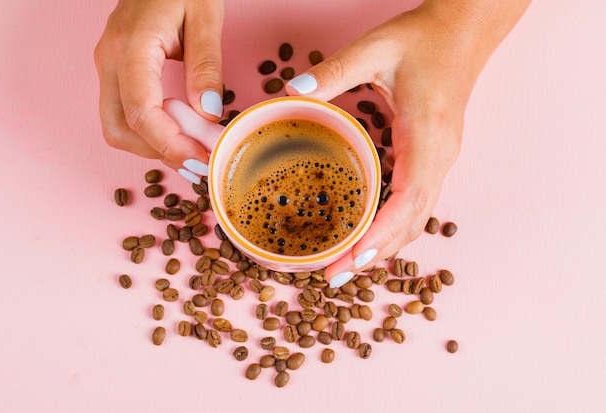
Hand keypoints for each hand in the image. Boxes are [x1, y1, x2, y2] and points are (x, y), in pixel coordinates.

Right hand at [94, 0, 223, 181]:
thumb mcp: (205, 18)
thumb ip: (206, 66)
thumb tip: (208, 114)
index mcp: (131, 47)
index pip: (141, 112)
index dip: (169, 144)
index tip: (199, 159)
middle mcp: (110, 60)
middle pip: (119, 128)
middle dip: (157, 152)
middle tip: (196, 160)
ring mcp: (108, 66)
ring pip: (116, 126)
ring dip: (151, 146)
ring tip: (190, 148)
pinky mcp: (115, 71)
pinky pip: (123, 114)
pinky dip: (148, 132)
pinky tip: (177, 132)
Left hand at [286, 0, 530, 286]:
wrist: (464, 32)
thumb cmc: (424, 39)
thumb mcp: (375, 49)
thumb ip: (333, 71)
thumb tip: (290, 92)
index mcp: (426, 135)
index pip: (408, 198)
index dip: (380, 233)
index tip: (350, 259)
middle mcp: (440, 156)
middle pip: (412, 221)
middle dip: (374, 253)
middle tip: (334, 276)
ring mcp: (442, 160)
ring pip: (418, 219)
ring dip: (385, 246)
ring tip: (347, 266)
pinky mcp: (436, 159)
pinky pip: (418, 205)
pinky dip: (394, 228)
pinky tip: (369, 235)